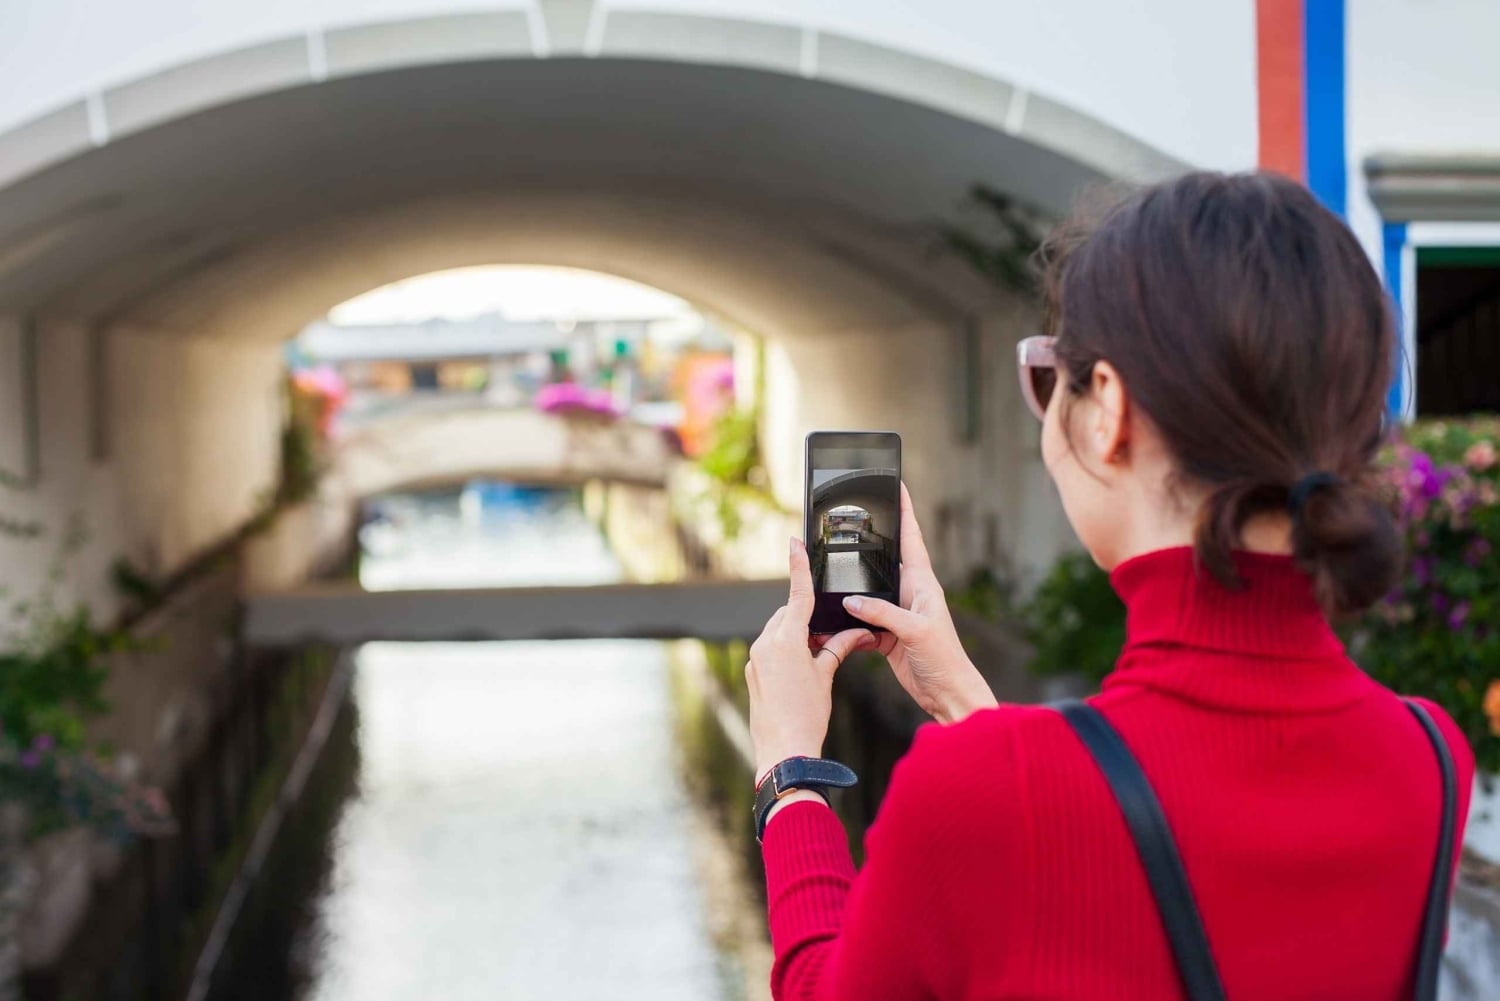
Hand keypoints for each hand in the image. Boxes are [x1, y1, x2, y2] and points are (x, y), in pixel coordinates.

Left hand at [746, 538, 876, 779]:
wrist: (784, 752)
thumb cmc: (807, 716)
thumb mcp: (826, 676)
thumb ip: (838, 648)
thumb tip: (857, 634)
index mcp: (785, 639)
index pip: (797, 595)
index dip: (798, 567)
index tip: (794, 542)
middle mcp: (765, 644)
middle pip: (788, 614)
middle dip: (807, 618)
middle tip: (830, 634)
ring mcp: (756, 659)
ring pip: (778, 632)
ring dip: (797, 635)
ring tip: (818, 658)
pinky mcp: (753, 673)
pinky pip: (770, 650)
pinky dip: (787, 651)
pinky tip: (802, 670)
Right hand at [841, 482, 997, 723]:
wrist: (947, 693)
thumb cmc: (945, 659)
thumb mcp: (915, 630)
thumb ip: (883, 612)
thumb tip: (852, 600)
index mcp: (923, 584)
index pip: (912, 538)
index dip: (905, 511)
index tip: (898, 484)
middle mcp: (910, 594)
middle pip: (885, 560)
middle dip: (870, 540)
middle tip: (853, 517)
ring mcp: (897, 613)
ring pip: (868, 591)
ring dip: (853, 585)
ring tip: (833, 566)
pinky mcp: (886, 634)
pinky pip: (862, 619)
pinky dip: (848, 619)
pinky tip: (835, 617)